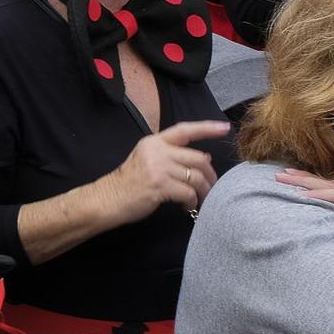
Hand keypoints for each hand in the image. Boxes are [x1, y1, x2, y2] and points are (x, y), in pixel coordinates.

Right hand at [101, 120, 229, 223]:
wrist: (109, 198)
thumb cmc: (130, 182)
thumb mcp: (147, 160)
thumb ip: (171, 156)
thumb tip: (204, 157)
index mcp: (153, 142)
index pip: (184, 130)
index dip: (206, 128)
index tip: (224, 127)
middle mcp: (157, 151)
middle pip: (198, 158)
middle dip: (210, 175)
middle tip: (211, 188)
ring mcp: (158, 168)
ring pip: (196, 177)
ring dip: (203, 192)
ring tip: (198, 200)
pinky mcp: (160, 185)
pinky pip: (189, 193)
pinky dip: (192, 202)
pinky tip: (185, 206)